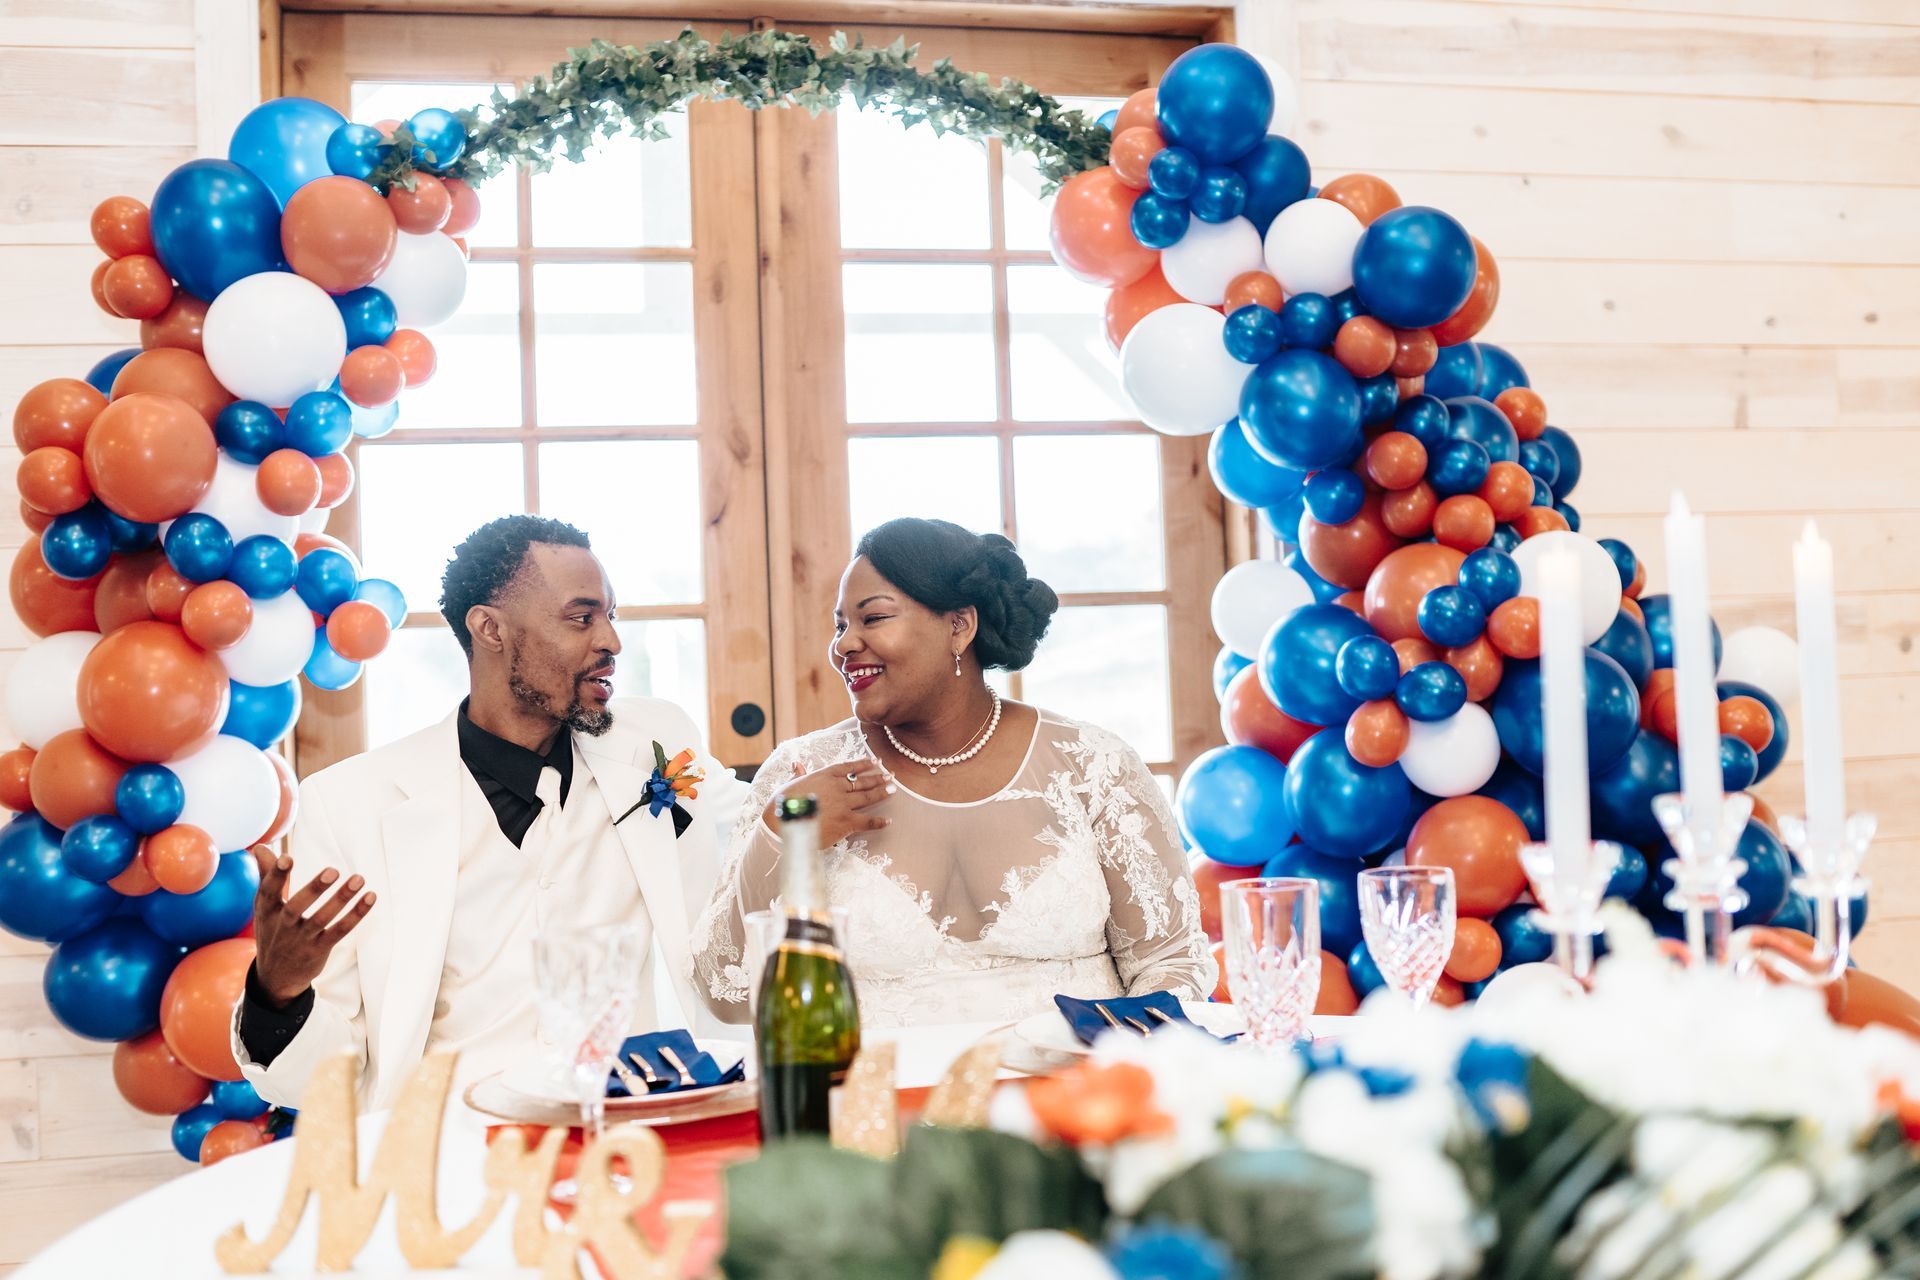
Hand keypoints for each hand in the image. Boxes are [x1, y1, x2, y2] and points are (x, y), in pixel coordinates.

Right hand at [249, 847, 376, 1007]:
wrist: (275, 977)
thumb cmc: (272, 931)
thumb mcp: (264, 906)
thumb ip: (266, 875)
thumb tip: (259, 846)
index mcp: (266, 911)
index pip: (268, 891)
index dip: (276, 875)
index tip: (287, 858)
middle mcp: (282, 925)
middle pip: (297, 906)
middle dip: (314, 888)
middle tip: (333, 870)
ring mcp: (301, 939)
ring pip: (322, 919)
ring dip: (342, 899)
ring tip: (359, 879)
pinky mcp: (319, 949)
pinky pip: (340, 931)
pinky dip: (356, 915)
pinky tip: (370, 898)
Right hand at [768, 756, 892, 847]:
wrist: (783, 823)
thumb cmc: (783, 804)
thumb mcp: (790, 785)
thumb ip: (799, 775)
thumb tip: (797, 764)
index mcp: (824, 775)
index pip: (849, 767)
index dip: (864, 763)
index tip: (876, 760)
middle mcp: (837, 787)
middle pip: (862, 781)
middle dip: (878, 778)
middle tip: (891, 775)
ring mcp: (844, 804)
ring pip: (868, 797)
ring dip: (882, 793)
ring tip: (892, 790)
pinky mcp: (847, 822)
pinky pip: (867, 821)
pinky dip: (879, 822)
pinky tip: (888, 821)